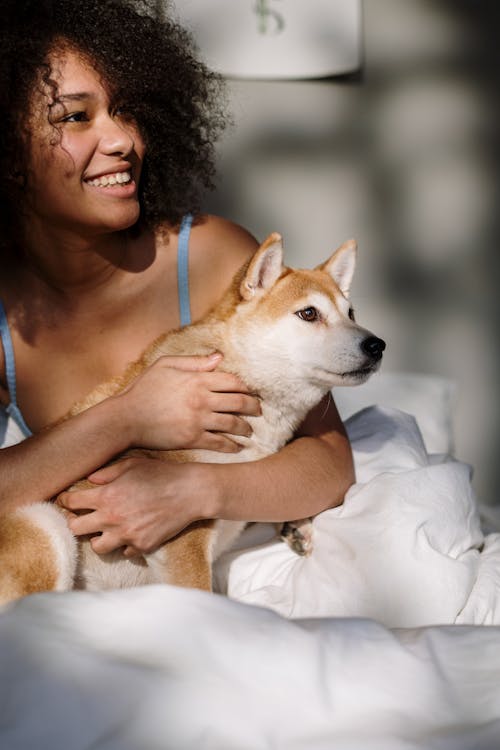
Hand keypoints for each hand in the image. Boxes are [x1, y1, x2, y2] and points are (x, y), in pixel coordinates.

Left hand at [57, 456, 210, 555]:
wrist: (191, 492)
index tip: (67, 501)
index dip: (65, 501)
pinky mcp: (142, 546)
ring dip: (99, 538)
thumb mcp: (132, 464)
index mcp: (107, 496)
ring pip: (97, 547)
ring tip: (107, 530)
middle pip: (76, 529)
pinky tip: (131, 533)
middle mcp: (112, 518)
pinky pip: (124, 552)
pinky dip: (125, 544)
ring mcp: (127, 535)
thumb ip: (106, 472)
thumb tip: (89, 480)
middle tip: (83, 517)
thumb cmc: (162, 473)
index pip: (71, 503)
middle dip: (76, 521)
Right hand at [119, 352, 260, 452]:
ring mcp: (198, 420)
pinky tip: (237, 447)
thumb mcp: (165, 365)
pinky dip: (232, 446)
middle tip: (258, 411)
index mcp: (197, 379)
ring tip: (249, 430)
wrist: (126, 418)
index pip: (233, 382)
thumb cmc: (144, 389)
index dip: (247, 388)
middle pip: (239, 402)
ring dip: (245, 428)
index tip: (251, 392)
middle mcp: (202, 399)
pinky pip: (219, 443)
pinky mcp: (192, 439)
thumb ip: (194, 362)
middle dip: (254, 407)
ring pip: (233, 424)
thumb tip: (219, 358)